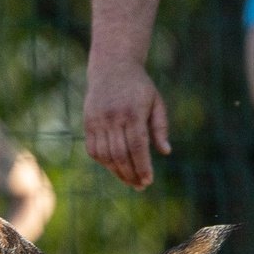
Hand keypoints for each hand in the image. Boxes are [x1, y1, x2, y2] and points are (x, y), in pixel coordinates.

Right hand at [84, 61, 170, 189]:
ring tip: (129, 180)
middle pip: (121, 154)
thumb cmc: (139, 87)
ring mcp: (98, 120)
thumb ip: (160, 127)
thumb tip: (166, 152)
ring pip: (106, 155)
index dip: (142, 166)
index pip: (137, 146)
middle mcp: (113, 117)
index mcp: (133, 112)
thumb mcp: (156, 102)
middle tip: (140, 186)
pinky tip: (114, 167)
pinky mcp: (88, 123)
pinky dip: (104, 162)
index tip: (148, 181)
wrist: (112, 67)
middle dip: (131, 174)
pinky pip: (94, 150)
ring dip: (117, 171)